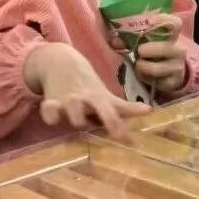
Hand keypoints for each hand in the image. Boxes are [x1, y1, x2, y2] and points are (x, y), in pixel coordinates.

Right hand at [25, 43, 149, 138]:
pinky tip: (53, 119)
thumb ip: (124, 107)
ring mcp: (68, 100)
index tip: (125, 137)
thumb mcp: (104, 95)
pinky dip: (50, 114)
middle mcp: (86, 100)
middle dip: (106, 118)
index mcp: (99, 99)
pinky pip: (48, 110)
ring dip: (76, 117)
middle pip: (99, 108)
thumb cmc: (87, 86)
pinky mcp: (51, 102)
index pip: (112, 111)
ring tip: (79, 122)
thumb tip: (150, 111)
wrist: (61, 62)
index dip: (117, 123)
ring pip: (73, 109)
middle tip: (116, 132)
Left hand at [111, 14, 186, 92]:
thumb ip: (130, 37)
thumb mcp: (144, 41)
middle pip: (167, 47)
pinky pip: (156, 81)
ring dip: (144, 66)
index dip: (163, 20)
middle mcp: (177, 50)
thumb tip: (115, 41)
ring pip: (159, 68)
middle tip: (139, 50)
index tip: (149, 21)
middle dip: (150, 49)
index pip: (175, 23)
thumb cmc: (153, 50)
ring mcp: (177, 67)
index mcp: (171, 35)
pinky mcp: (172, 82)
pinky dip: (144, 77)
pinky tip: (142, 74)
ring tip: (138, 63)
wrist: (168, 73)